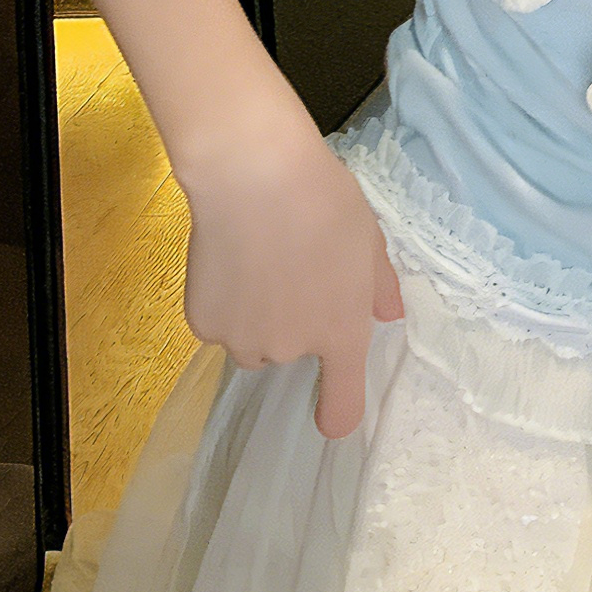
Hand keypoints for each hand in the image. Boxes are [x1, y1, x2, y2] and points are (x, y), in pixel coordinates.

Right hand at [179, 122, 406, 440]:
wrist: (255, 175)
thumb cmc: (323, 199)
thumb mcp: (369, 237)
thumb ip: (379, 285)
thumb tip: (387, 315)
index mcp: (342, 331)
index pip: (342, 404)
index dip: (336, 414)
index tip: (330, 417)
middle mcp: (293, 348)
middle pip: (289, 354)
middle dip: (289, 322)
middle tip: (288, 269)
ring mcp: (244, 340)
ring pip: (250, 342)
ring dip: (254, 318)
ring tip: (255, 262)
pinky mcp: (204, 325)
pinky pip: (217, 323)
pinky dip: (221, 301)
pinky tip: (226, 257)